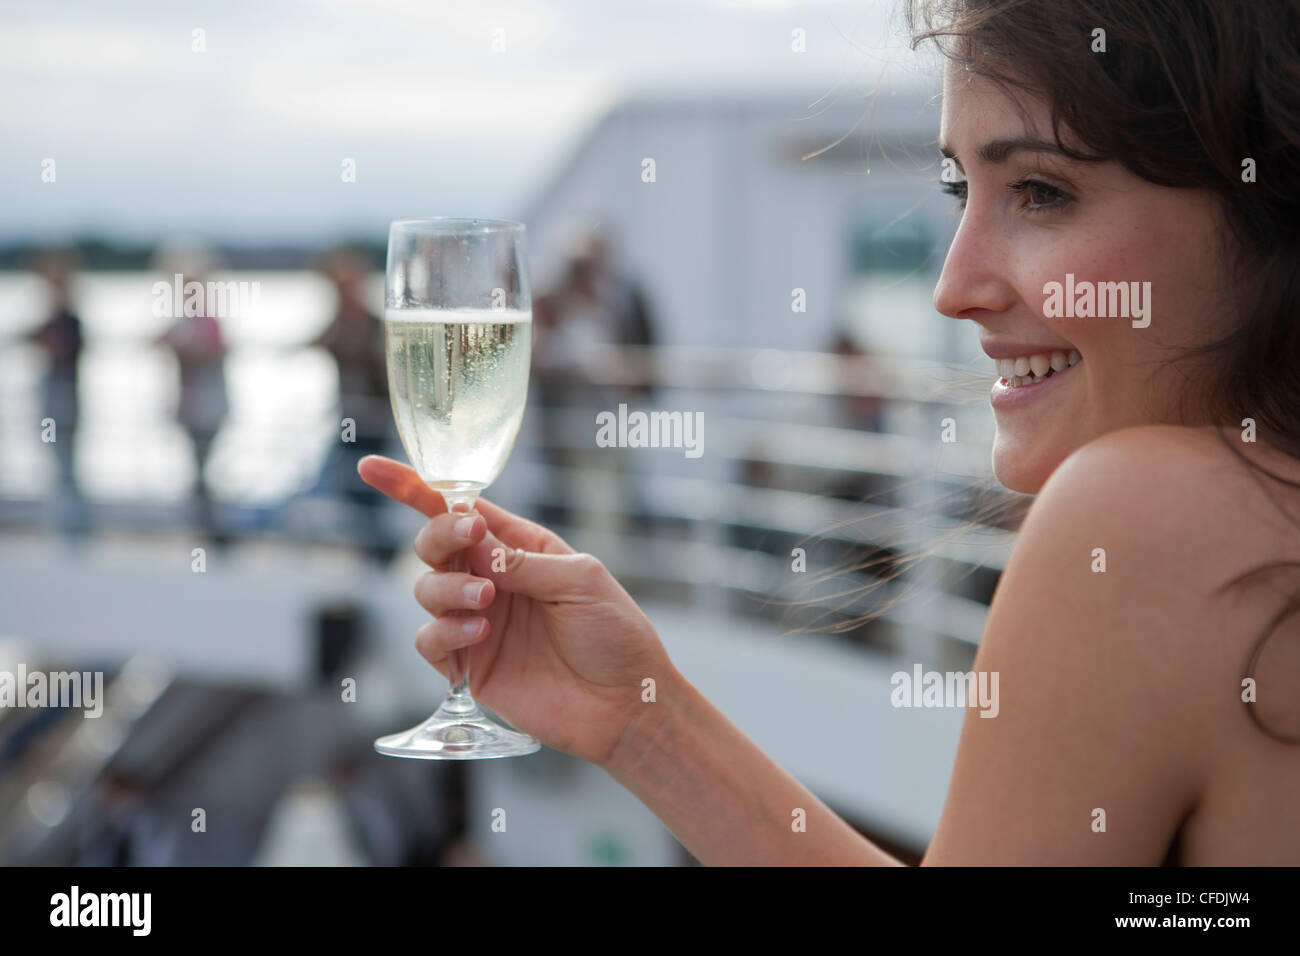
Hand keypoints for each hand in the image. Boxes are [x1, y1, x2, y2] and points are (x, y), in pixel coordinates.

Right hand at [358, 456, 676, 767]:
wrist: (625, 705)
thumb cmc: (615, 634)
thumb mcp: (579, 580)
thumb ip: (520, 560)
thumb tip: (472, 540)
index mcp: (519, 548)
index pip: (462, 509)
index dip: (415, 487)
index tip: (372, 470)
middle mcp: (492, 581)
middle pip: (434, 544)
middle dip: (439, 534)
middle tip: (469, 539)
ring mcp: (477, 622)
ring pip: (426, 589)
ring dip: (448, 587)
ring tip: (486, 600)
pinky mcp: (468, 667)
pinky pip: (430, 640)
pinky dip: (444, 630)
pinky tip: (479, 633)